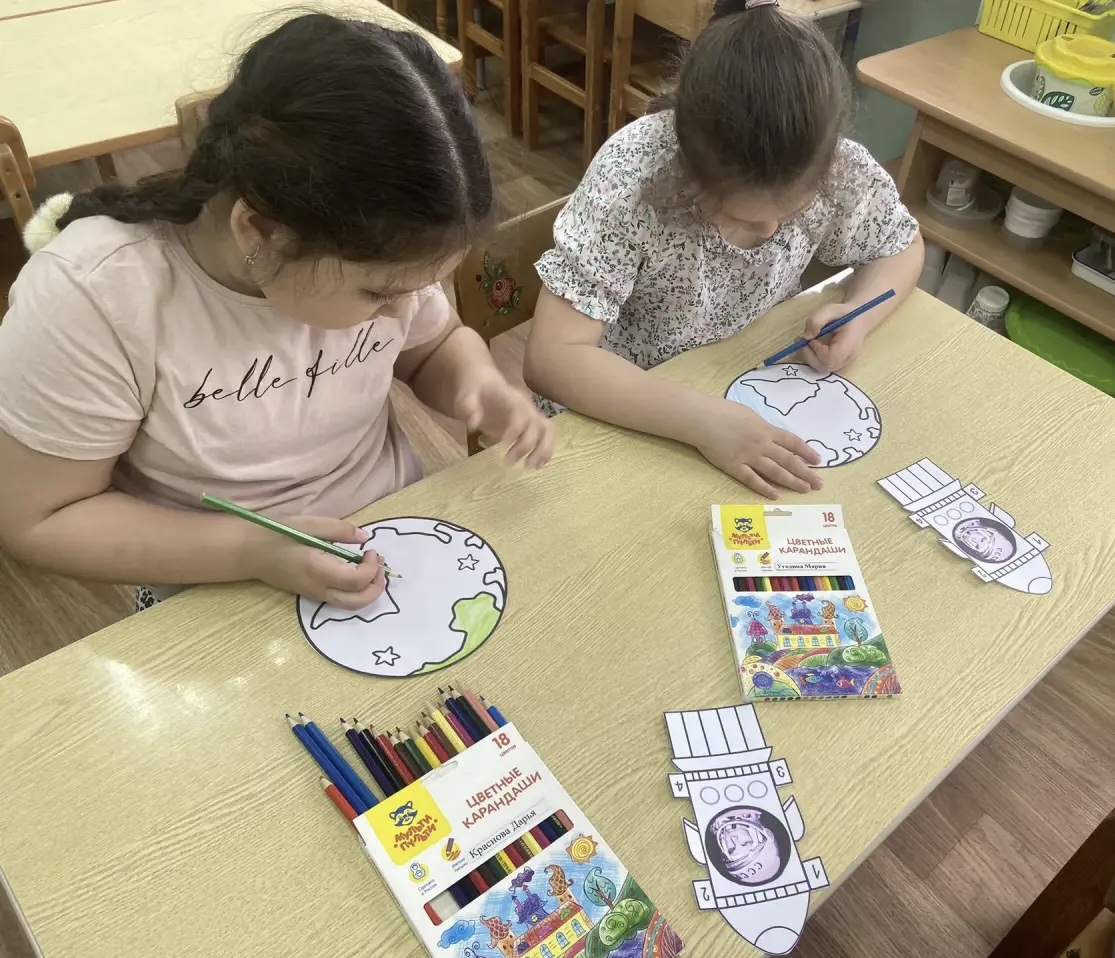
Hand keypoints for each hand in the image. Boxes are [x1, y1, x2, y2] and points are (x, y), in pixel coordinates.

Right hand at [239, 516, 386, 608]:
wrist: (248, 552)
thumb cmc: (277, 534)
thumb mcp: (309, 524)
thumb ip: (340, 530)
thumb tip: (365, 537)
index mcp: (318, 570)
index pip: (357, 580)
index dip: (372, 567)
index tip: (371, 550)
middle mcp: (319, 588)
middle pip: (358, 602)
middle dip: (376, 586)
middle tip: (380, 565)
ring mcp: (315, 595)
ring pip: (351, 605)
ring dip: (368, 591)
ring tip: (372, 569)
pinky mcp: (312, 595)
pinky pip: (341, 600)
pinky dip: (356, 591)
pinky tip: (356, 572)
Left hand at [456, 369, 553, 467]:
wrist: (486, 385)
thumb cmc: (475, 392)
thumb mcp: (465, 397)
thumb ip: (468, 408)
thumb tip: (472, 424)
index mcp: (510, 398)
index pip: (520, 412)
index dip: (515, 428)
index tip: (503, 444)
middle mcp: (526, 406)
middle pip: (536, 424)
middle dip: (526, 445)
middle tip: (509, 462)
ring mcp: (532, 415)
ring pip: (547, 430)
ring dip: (543, 450)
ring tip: (531, 467)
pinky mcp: (533, 424)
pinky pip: (547, 436)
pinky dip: (546, 451)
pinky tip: (538, 465)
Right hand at [696, 402, 822, 498]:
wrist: (702, 419)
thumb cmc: (723, 412)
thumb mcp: (749, 415)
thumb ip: (762, 427)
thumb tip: (773, 437)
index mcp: (766, 429)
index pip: (792, 442)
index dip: (806, 452)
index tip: (818, 460)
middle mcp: (762, 444)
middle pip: (788, 460)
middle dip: (805, 472)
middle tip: (819, 483)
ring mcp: (748, 457)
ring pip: (775, 472)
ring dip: (791, 481)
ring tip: (804, 489)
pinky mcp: (734, 467)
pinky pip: (752, 480)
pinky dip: (764, 488)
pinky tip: (776, 495)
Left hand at [799, 303, 865, 372]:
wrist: (857, 319)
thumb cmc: (844, 314)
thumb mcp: (829, 310)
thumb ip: (816, 320)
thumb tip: (806, 336)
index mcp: (850, 343)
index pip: (831, 358)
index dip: (818, 351)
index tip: (812, 338)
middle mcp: (848, 357)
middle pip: (826, 366)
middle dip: (810, 355)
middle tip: (803, 342)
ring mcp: (844, 362)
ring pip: (823, 368)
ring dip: (810, 357)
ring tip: (806, 343)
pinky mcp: (838, 363)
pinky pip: (824, 366)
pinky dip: (814, 358)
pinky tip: (812, 347)